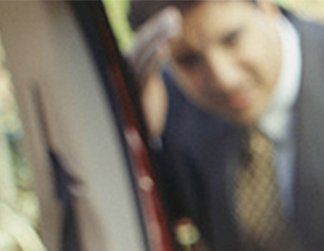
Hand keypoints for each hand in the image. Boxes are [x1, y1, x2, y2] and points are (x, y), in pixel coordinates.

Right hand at [127, 7, 181, 138]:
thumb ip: (150, 67)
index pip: (142, 41)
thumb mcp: (149, 85)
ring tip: (176, 28)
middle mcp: (125, 69)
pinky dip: (155, 59)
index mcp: (129, 66)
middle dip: (158, 28)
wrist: (139, 138)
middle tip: (175, 16)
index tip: (173, 18)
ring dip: (160, 38)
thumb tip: (160, 47)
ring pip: (144, 53)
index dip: (157, 28)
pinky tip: (166, 49)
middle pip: (142, 42)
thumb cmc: (145, 110)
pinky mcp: (136, 92)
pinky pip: (146, 72)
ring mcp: (129, 80)